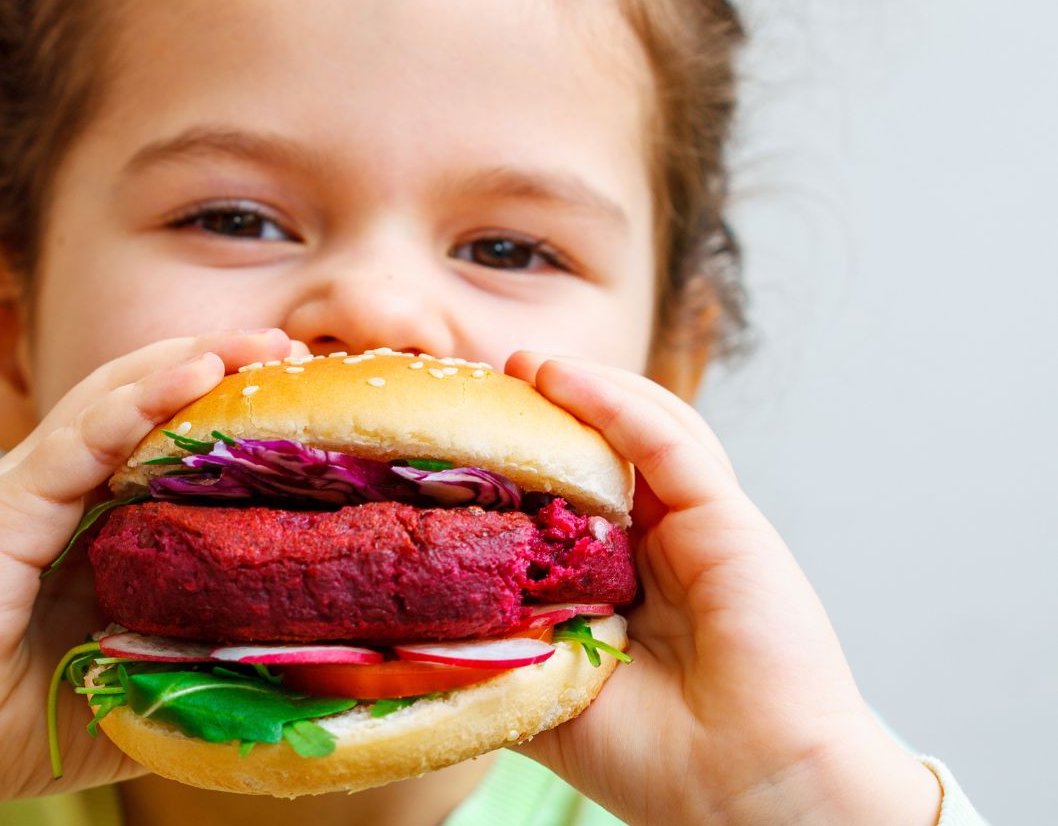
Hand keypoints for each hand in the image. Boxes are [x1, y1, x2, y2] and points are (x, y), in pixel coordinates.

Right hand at [0, 329, 306, 822]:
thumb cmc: (23, 722)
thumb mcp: (142, 680)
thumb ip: (204, 659)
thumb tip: (297, 661)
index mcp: (95, 518)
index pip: (167, 434)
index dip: (228, 404)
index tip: (298, 392)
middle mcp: (63, 488)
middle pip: (146, 397)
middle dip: (218, 362)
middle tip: (289, 350)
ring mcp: (31, 489)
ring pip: (115, 397)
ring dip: (187, 361)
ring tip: (255, 344)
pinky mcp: (5, 506)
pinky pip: (77, 439)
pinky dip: (136, 401)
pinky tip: (191, 375)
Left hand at [504, 353, 940, 825]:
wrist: (743, 792)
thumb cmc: (652, 762)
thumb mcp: (544, 699)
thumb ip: (496, 655)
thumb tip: (406, 632)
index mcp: (622, 583)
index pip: (568, 497)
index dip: (520, 460)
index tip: (458, 434)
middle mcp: (660, 547)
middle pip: (603, 452)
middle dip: (547, 411)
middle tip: (486, 382)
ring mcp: (697, 528)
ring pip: (639, 429)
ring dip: (578, 389)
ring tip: (519, 366)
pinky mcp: (728, 519)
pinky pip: (665, 442)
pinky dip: (613, 403)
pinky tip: (558, 378)